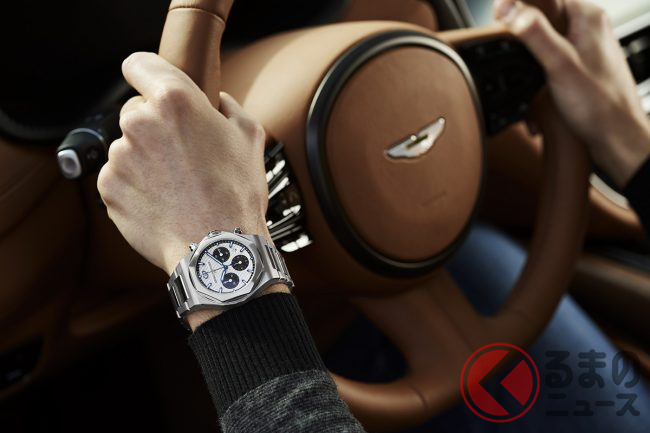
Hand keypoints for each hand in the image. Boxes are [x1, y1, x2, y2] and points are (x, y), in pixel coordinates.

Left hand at [98, 52, 270, 275]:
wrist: (217, 248)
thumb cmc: (236, 194)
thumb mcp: (250, 138)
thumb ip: (229, 108)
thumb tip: (219, 102)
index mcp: (175, 101)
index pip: (140, 64)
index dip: (148, 74)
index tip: (151, 85)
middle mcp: (140, 122)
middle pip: (136, 110)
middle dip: (155, 127)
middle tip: (182, 154)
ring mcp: (120, 156)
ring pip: (128, 147)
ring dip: (146, 159)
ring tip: (177, 185)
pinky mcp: (108, 187)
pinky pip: (119, 177)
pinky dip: (135, 186)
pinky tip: (163, 201)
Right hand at [494, 0, 649, 186]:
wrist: (616, 136)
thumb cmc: (598, 104)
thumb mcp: (558, 65)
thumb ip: (533, 34)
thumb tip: (509, 9)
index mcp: (586, 17)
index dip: (515, 4)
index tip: (496, 16)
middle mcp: (588, 26)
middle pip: (541, 17)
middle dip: (519, 36)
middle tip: (507, 51)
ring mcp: (585, 45)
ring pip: (545, 40)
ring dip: (527, 59)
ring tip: (523, 76)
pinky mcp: (581, 64)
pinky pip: (551, 58)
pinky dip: (538, 73)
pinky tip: (536, 90)